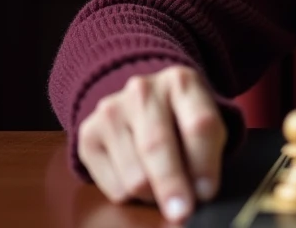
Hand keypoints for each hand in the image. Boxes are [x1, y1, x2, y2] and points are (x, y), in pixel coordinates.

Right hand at [77, 66, 226, 222]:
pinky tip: (139, 179)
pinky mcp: (88, 134)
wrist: (142, 99)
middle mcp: (144, 91)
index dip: (204, 163)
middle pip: (157, 146)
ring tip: (163, 190)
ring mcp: (111, 110)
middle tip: (182, 213)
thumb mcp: (204, 121)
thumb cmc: (182, 118)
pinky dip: (131, 196)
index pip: (198, 125)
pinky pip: (112, 186)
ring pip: (133, 174)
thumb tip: (199, 192)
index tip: (207, 192)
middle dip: (171, 185)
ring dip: (152, 194)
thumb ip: (207, 150)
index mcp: (182, 82)